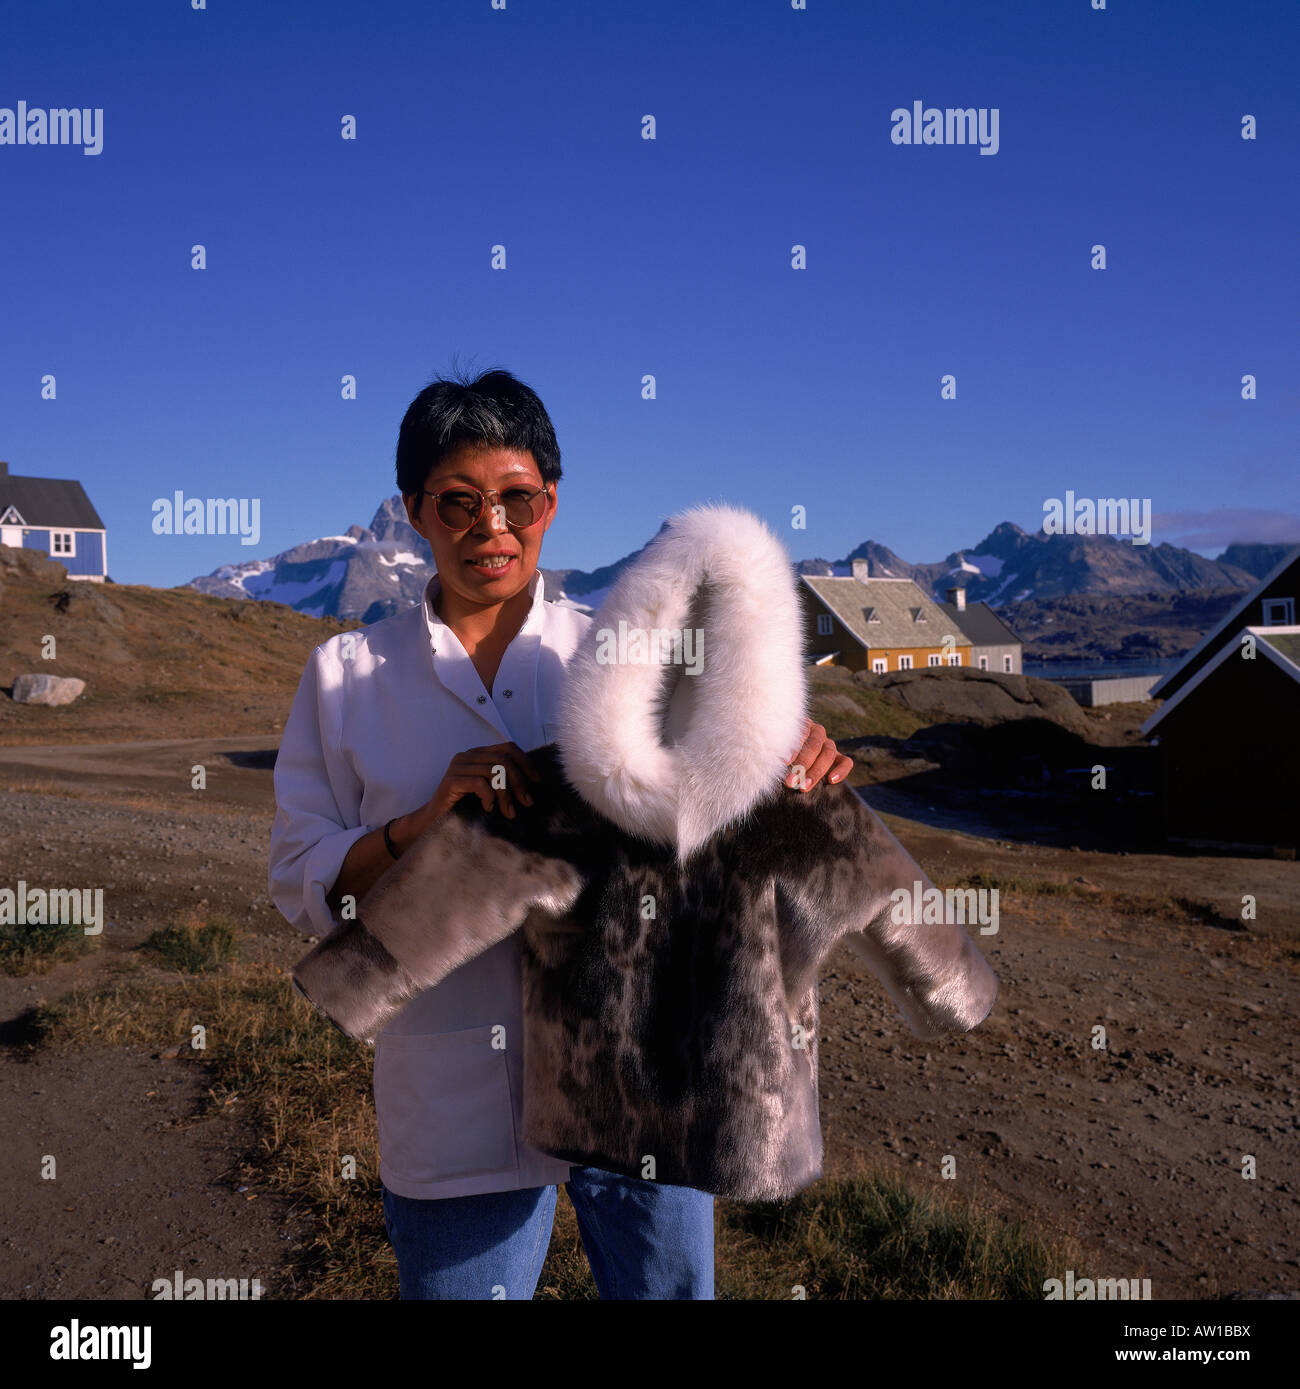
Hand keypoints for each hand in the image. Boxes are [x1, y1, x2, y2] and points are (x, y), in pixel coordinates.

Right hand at [407, 742, 540, 842]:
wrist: (434, 822)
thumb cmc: (464, 807)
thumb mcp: (489, 791)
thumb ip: (503, 780)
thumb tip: (533, 782)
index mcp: (478, 754)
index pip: (508, 748)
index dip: (526, 762)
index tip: (537, 780)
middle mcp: (467, 756)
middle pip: (503, 759)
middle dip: (519, 782)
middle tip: (526, 802)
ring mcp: (457, 767)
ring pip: (494, 771)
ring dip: (506, 794)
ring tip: (509, 813)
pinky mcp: (450, 781)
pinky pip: (479, 783)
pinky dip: (489, 797)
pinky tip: (489, 809)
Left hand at [784, 718, 852, 791]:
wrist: (794, 759)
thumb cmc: (782, 753)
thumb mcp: (779, 749)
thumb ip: (778, 752)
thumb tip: (774, 761)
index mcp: (801, 726)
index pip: (800, 734)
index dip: (793, 749)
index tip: (784, 762)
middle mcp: (817, 733)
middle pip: (814, 746)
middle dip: (802, 765)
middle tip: (790, 782)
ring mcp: (829, 744)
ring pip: (828, 754)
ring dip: (816, 772)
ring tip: (804, 786)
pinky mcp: (839, 757)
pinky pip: (846, 762)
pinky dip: (841, 770)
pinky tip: (831, 780)